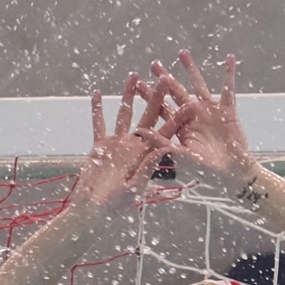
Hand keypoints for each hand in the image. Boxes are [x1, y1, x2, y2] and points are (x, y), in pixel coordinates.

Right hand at [68, 72, 176, 215]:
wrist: (93, 209)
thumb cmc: (114, 204)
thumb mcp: (133, 187)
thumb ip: (147, 168)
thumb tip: (162, 149)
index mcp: (147, 156)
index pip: (166, 133)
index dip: (179, 119)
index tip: (190, 103)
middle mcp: (135, 146)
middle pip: (148, 117)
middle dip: (156, 97)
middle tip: (166, 78)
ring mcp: (117, 144)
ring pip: (125, 114)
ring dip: (128, 95)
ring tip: (134, 75)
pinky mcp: (100, 145)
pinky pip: (99, 123)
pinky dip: (97, 109)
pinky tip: (98, 93)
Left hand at [152, 51, 254, 190]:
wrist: (232, 173)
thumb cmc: (206, 171)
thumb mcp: (181, 156)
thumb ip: (161, 143)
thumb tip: (139, 132)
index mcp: (181, 127)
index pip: (162, 109)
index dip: (151, 97)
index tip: (138, 84)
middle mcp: (193, 116)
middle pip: (177, 92)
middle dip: (165, 79)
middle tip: (154, 64)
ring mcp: (210, 111)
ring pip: (199, 85)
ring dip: (191, 69)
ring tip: (182, 53)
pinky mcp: (227, 109)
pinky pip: (228, 88)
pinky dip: (229, 73)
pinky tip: (229, 58)